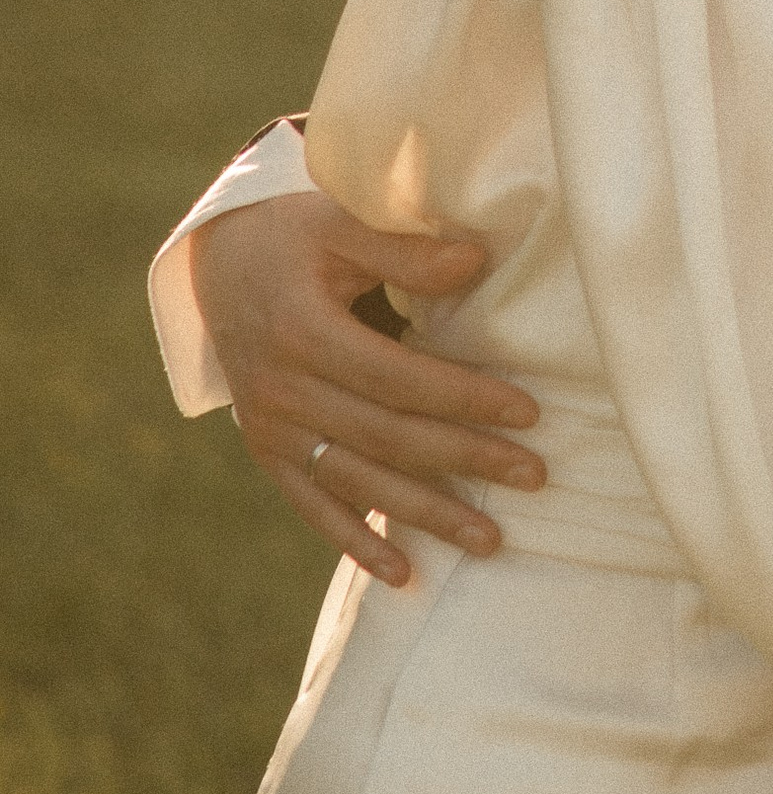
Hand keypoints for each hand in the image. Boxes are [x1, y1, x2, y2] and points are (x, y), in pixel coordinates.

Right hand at [193, 190, 543, 586]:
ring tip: (489, 539)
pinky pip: (312, 506)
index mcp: (301, 331)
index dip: (462, 398)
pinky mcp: (267, 452)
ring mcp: (270, 428)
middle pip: (386, 436)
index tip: (527, 413)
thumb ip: (403, 248)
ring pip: (356, 482)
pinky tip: (402, 574)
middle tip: (534, 476)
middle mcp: (281, 390)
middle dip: (464, 461)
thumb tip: (475, 261)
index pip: (397, 378)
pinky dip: (354, 542)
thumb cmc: (294, 232)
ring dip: (424, 515)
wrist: (218, 263)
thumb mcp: (340, 219)